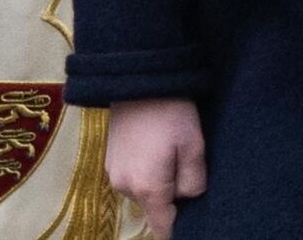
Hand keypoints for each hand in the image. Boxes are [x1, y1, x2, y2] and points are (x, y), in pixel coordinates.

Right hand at [106, 98, 206, 238]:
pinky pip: (133, 178)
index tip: (192, 209)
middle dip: (171, 196)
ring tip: (168, 151)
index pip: (163, 227)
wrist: (137, 78)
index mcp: (147, 188)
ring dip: (157, 182)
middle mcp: (124, 187)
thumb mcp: (194, 148)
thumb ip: (194, 184)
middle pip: (154, 208)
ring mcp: (113, 173)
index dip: (180, 224)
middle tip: (183, 164)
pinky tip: (153, 146)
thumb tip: (187, 198)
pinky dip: (144, 170)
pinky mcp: (108, 160)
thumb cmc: (170, 113)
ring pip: (144, 193)